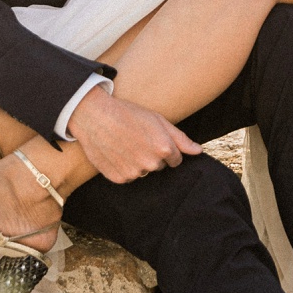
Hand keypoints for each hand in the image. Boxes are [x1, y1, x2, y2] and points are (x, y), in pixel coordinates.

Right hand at [66, 86, 201, 181]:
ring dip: (137, 162)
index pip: (175, 160)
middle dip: (152, 155)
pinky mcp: (119, 178)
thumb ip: (180, 138)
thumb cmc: (128, 114)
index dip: (165, 148)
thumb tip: (198, 151)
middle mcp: (151, 164)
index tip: (153, 139)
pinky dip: (123, 167)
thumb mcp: (157, 119)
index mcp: (164, 148)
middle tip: (137, 138)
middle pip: (159, 166)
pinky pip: (128, 177)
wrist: (95, 116)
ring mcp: (134, 172)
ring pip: (143, 171)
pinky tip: (116, 152)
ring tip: (125, 144)